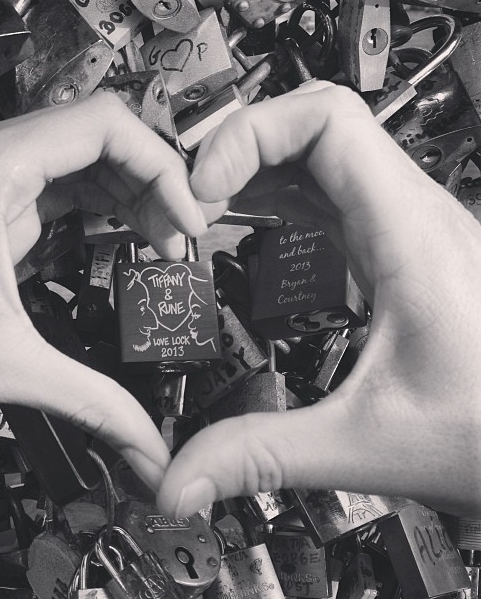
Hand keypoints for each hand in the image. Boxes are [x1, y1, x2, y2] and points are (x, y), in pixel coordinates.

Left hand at [0, 92, 207, 490]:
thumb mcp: (5, 367)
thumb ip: (93, 404)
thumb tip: (150, 444)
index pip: (103, 127)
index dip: (161, 167)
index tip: (186, 217)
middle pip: (103, 140)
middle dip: (154, 187)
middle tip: (180, 237)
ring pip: (88, 160)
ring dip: (133, 198)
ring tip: (162, 242)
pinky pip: (67, 186)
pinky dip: (105, 210)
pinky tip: (126, 239)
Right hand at [157, 82, 480, 517]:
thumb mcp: (369, 444)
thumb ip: (265, 456)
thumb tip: (186, 475)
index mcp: (411, 238)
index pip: (326, 123)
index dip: (250, 138)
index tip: (204, 189)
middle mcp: (411, 219)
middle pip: (316, 127)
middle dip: (242, 149)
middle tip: (194, 198)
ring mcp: (405, 231)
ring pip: (322, 156)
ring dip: (258, 169)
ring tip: (209, 206)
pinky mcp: (396, 251)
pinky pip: (331, 193)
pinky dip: (280, 193)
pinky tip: (254, 219)